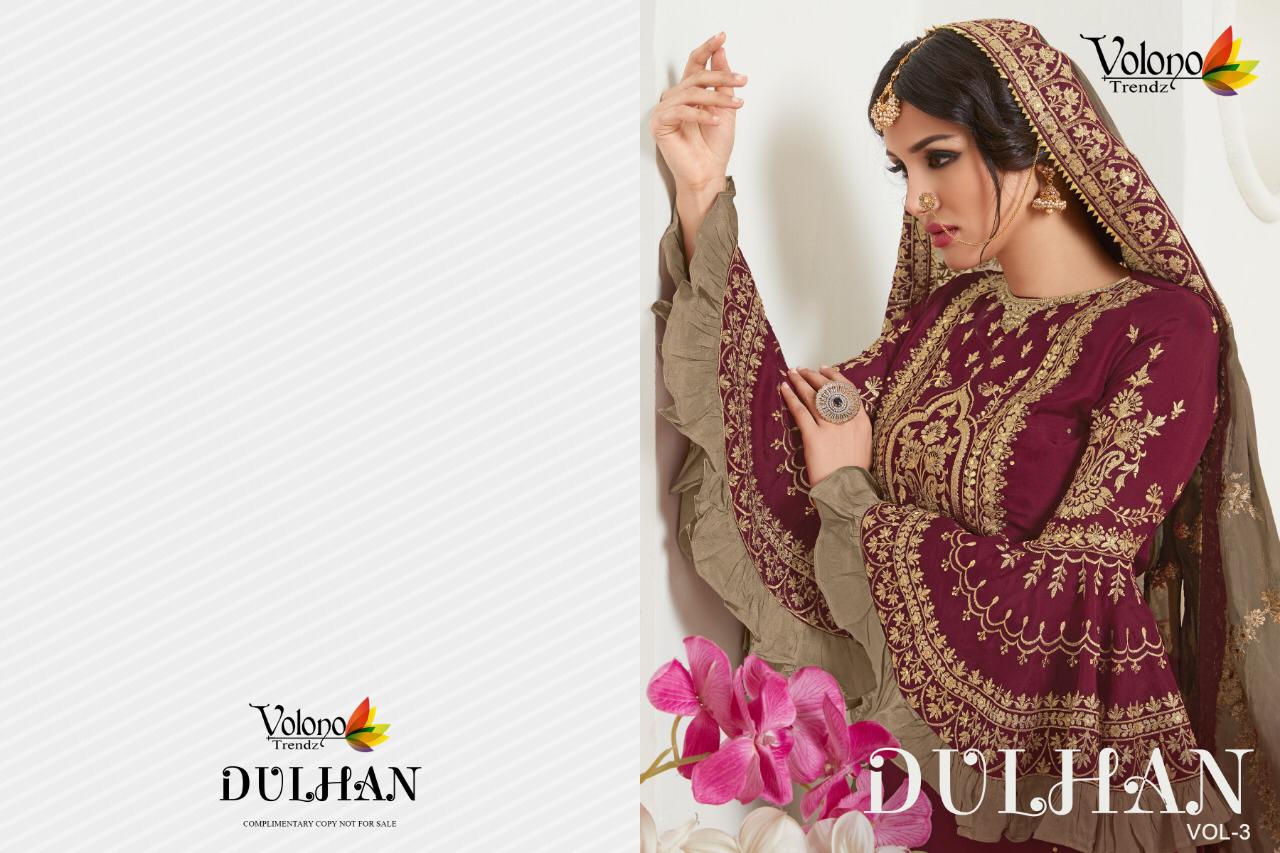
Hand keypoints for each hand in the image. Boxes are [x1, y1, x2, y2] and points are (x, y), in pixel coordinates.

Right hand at [648, 31, 746, 191]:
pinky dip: (702, 115)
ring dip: (717, 98)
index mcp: (689, 94)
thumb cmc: (714, 147)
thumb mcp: (726, 108)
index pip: (695, 64)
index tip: (722, 37)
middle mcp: (675, 99)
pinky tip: (716, 120)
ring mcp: (665, 111)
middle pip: (696, 76)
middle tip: (742, 80)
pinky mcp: (660, 124)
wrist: (707, 173)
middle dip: (721, 76)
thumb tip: (721, 54)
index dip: (707, 49)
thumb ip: (722, 82)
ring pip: (692, 93)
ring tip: (735, 105)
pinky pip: (681, 111)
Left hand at [779, 366, 872, 487]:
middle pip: (829, 390)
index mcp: (862, 421)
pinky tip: (784, 389)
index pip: (848, 391)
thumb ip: (855, 428)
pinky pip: (800, 411)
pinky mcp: (814, 436)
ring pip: (813, 397)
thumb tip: (842, 416)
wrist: (847, 491)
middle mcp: (847, 420)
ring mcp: (831, 427)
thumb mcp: (863, 446)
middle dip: (814, 376)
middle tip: (802, 370)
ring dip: (800, 382)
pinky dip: (791, 398)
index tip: (824, 369)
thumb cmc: (853, 473)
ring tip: (791, 374)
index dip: (834, 377)